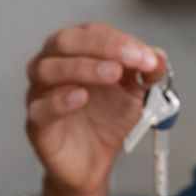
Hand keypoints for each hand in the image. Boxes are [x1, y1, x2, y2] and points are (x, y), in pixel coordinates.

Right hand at [25, 23, 164, 195]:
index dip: (120, 41)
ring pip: (48, 69)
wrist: (93, 163)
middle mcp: (54, 66)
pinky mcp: (37, 122)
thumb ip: (146, 73)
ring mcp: (41, 93)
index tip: (145, 55)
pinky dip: (60, 100)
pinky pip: (40, 107)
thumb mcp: (134, 94)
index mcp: (77, 52)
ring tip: (111, 74)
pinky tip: (80, 97)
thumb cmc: (105, 122)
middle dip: (101, 46)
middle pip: (65, 42)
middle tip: (129, 59)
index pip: (92, 33)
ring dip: (83, 67)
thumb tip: (158, 56)